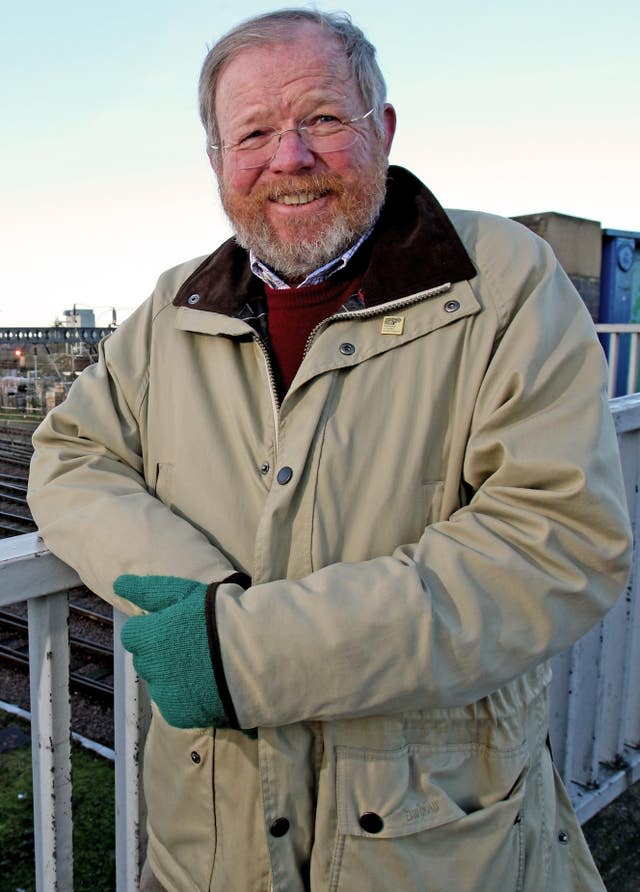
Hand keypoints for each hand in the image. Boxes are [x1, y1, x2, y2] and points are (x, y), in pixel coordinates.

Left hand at [114, 574, 227, 729]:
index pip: (133, 634)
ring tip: (203, 666)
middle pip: (145, 659)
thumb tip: (117, 583)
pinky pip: (173, 705)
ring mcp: (163, 694)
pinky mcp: (178, 715)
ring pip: (158, 683)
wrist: (256, 654)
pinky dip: (185, 697)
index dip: (153, 628)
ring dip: (172, 676)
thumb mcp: (186, 593)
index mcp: (149, 636)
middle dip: (161, 653)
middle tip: (193, 645)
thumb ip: (148, 591)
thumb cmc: (221, 616)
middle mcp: (150, 667)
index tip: (176, 627)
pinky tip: (206, 685)